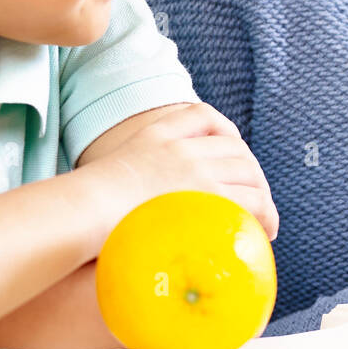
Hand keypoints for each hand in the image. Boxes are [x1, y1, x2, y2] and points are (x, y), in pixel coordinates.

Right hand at [81, 103, 278, 242]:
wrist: (84, 213)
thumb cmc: (88, 206)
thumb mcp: (112, 169)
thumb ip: (136, 167)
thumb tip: (145, 194)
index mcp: (159, 133)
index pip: (206, 117)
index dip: (226, 137)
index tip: (232, 160)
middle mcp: (183, 149)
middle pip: (236, 150)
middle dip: (251, 174)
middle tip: (255, 200)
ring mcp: (197, 173)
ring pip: (249, 176)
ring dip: (262, 198)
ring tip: (263, 222)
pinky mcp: (208, 201)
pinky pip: (250, 202)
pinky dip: (262, 214)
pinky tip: (260, 231)